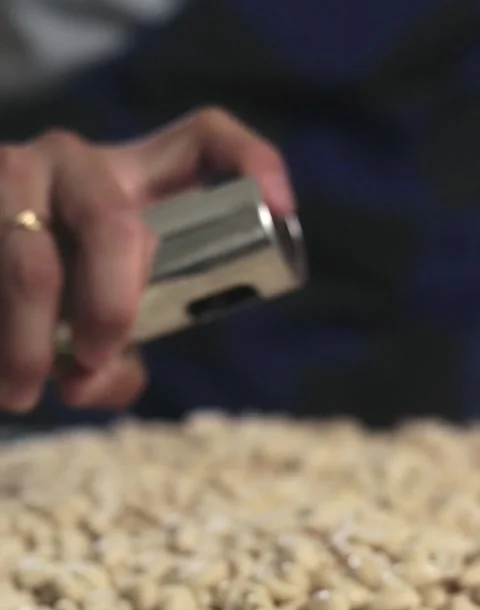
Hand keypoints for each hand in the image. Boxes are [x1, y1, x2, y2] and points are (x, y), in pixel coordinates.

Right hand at [0, 107, 294, 411]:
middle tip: (95, 359)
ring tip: (19, 395)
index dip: (250, 161)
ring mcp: (13, 173)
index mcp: (135, 182)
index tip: (280, 209)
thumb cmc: (55, 306)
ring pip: (33, 266)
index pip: (202, 140)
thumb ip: (114, 363)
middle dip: (110, 306)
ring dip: (29, 343)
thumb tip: (86, 381)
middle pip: (114, 224)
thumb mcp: (100, 326)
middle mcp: (79, 164)